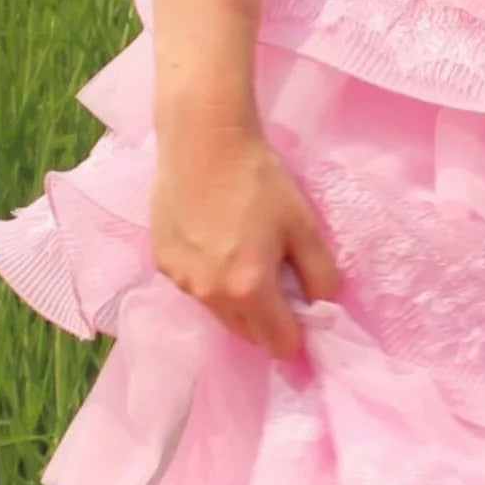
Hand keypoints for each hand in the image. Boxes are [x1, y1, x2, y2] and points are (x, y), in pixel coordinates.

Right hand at [149, 119, 340, 360]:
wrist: (203, 140)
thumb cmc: (259, 180)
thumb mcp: (304, 225)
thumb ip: (321, 274)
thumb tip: (322, 305)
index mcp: (248, 289)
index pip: (278, 343)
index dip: (298, 333)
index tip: (304, 311)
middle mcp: (209, 295)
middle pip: (246, 333)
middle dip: (267, 318)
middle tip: (278, 277)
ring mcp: (180, 280)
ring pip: (218, 310)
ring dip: (236, 299)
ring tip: (244, 253)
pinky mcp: (161, 262)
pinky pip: (194, 286)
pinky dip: (209, 276)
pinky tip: (214, 240)